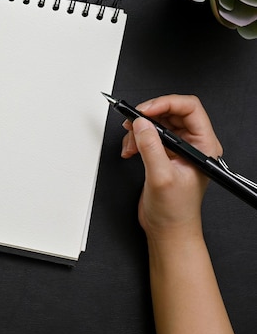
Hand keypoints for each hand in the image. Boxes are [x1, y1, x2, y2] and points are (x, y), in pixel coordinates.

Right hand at [120, 95, 222, 240]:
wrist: (168, 229)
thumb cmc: (175, 210)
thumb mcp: (161, 177)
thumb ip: (151, 148)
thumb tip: (141, 124)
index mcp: (203, 146)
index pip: (189, 108)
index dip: (165, 104)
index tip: (144, 110)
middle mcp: (193, 144)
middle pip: (171, 112)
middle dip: (148, 116)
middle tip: (132, 122)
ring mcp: (178, 149)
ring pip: (157, 123)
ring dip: (139, 130)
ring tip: (131, 143)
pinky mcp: (164, 154)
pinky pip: (149, 135)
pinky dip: (136, 139)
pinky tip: (131, 150)